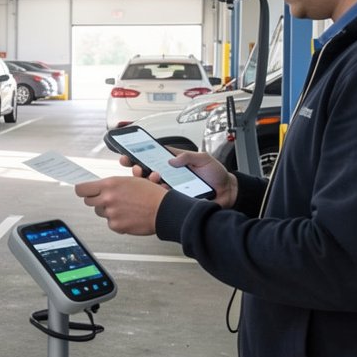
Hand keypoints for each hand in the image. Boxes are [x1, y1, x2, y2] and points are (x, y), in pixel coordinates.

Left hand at [74, 176, 166, 235]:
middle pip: (88, 202)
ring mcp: (111, 213)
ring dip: (108, 211)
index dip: (82, 191)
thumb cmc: (150, 193)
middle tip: (107, 199)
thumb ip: (111, 185)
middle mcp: (108, 198)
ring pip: (100, 212)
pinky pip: (110, 224)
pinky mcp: (116, 226)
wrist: (164, 209)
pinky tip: (128, 216)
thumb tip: (97, 188)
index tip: (83, 191)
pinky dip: (117, 221)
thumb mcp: (129, 181)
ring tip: (124, 207)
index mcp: (110, 184)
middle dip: (96, 200)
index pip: (82, 189)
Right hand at [116, 149, 238, 207]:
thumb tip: (172, 159)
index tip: (128, 157)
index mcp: (173, 163)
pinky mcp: (175, 200)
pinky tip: (163, 191)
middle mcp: (170, 175)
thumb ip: (188, 156)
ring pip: (152, 187)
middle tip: (138, 169)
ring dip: (148, 182)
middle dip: (138, 170)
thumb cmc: (216, 174)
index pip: (152, 157)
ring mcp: (171, 188)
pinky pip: (163, 199)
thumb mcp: (203, 158)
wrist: (228, 192)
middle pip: (147, 172)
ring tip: (155, 178)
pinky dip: (159, 195)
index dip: (138, 156)